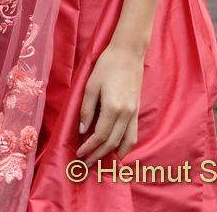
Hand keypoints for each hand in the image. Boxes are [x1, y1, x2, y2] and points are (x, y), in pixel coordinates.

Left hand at [75, 42, 143, 165]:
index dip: (89, 147)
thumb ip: (86, 108)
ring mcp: (134, 113)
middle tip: (86, 163)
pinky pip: (133, 134)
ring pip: (125, 142)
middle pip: (112, 143)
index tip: (79, 153)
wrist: (128, 53)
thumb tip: (82, 130)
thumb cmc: (106, 65)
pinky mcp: (137, 110)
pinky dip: (126, 146)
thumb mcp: (91, 85)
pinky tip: (119, 151)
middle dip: (98, 155)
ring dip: (113, 155)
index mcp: (113, 107)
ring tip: (101, 162)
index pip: (100, 136)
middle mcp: (126, 114)